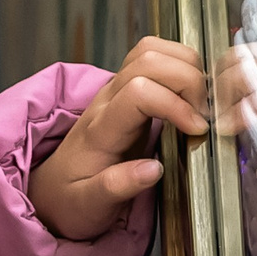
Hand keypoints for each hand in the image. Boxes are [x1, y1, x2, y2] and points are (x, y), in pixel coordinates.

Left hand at [30, 36, 207, 239]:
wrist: (53, 193)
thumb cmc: (72, 200)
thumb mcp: (90, 205)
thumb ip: (118, 187)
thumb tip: (154, 169)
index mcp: (100, 129)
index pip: (140, 92)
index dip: (176, 105)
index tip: (197, 130)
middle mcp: (106, 100)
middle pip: (148, 59)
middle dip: (187, 80)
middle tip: (203, 114)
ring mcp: (115, 90)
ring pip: (150, 50)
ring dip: (184, 67)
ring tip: (199, 102)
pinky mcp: (126, 90)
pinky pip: (152, 58)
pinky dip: (178, 65)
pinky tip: (189, 95)